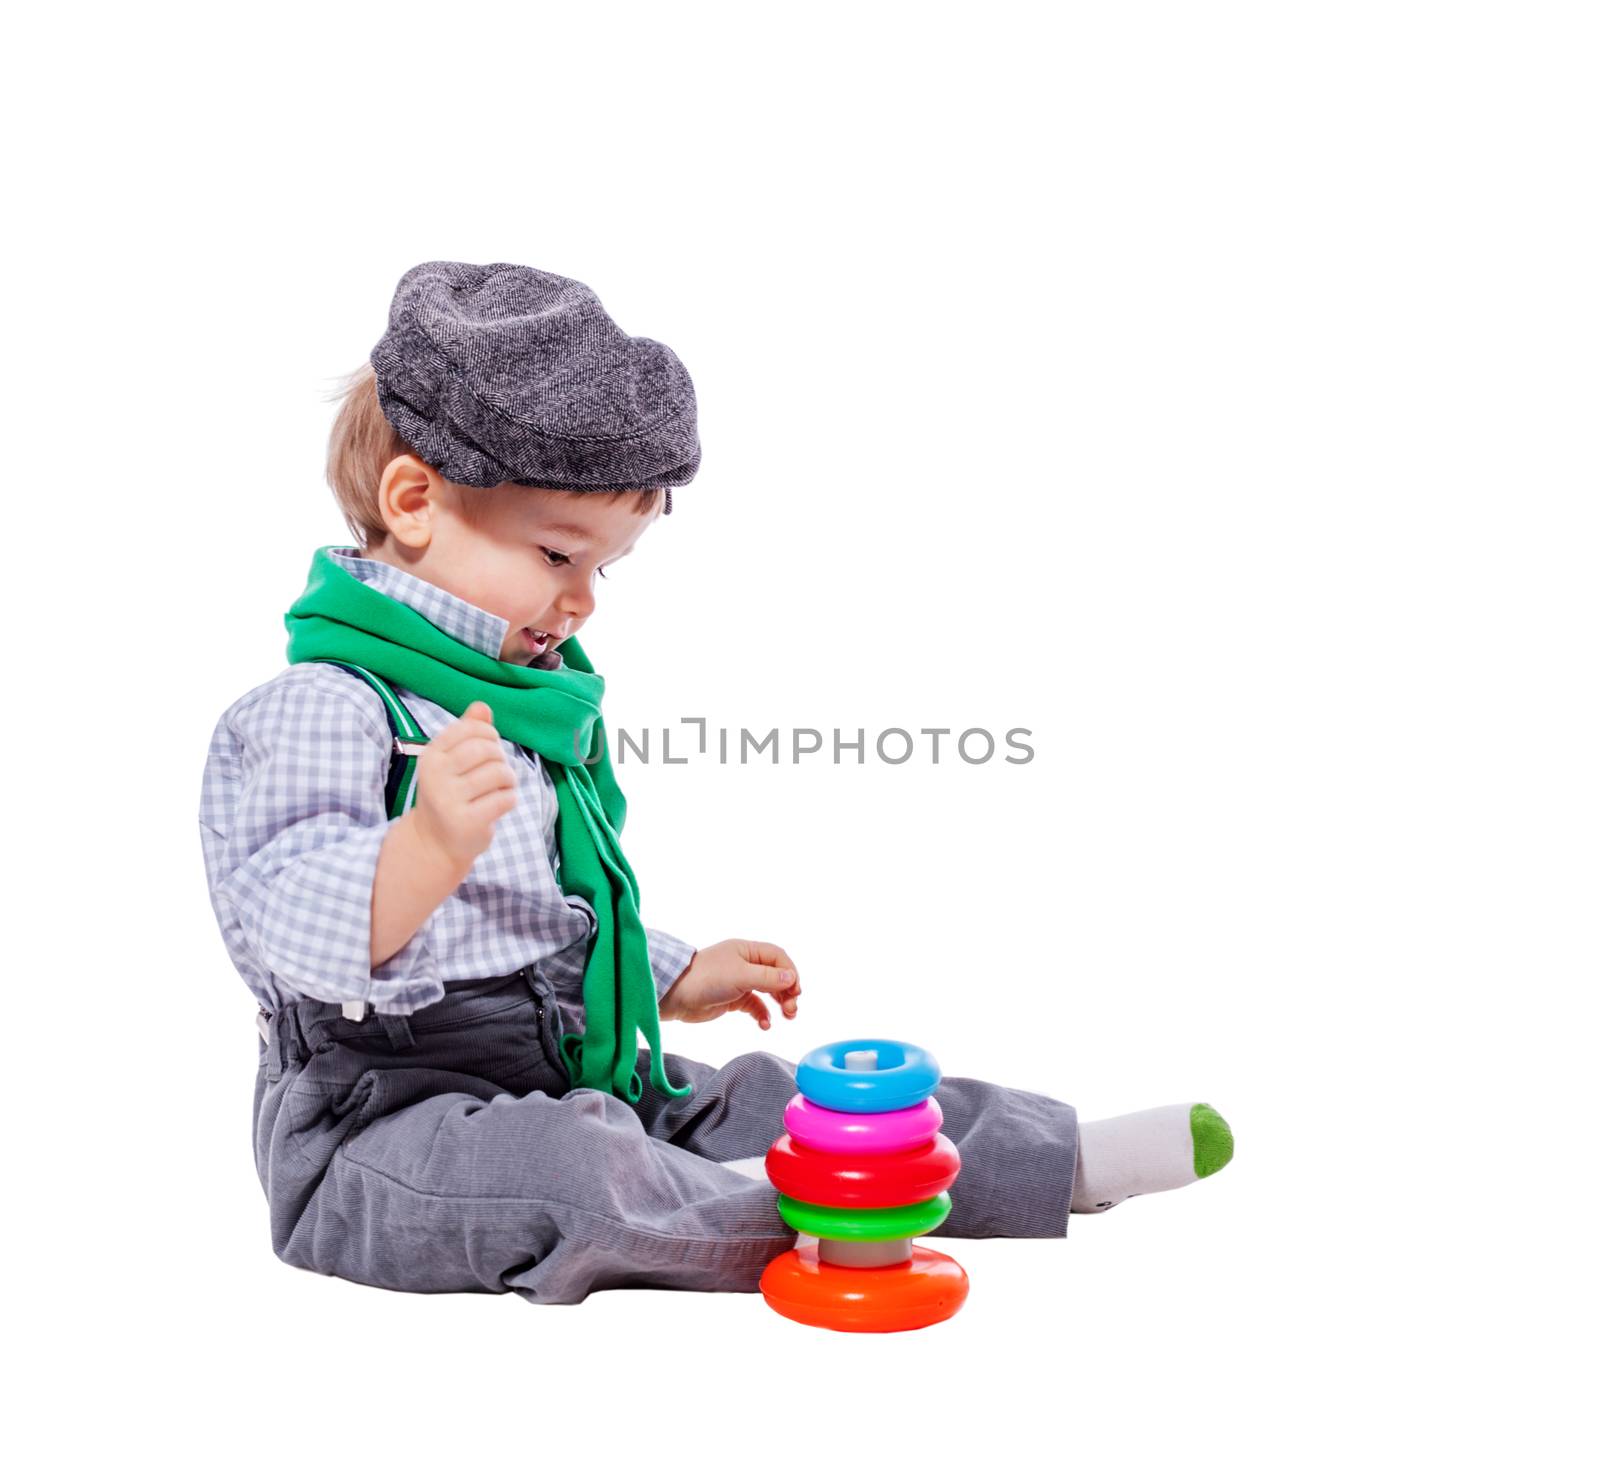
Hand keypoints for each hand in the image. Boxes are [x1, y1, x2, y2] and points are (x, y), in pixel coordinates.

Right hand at [411, 701, 517, 867]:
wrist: (434, 843)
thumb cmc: (449, 795)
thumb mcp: (451, 762)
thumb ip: (468, 733)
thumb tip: (482, 706)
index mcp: (431, 756)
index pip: (471, 729)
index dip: (490, 735)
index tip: (490, 750)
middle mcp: (436, 775)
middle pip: (487, 749)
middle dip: (501, 758)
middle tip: (498, 773)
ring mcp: (449, 800)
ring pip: (499, 773)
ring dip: (509, 780)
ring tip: (501, 788)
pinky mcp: (467, 821)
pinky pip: (505, 798)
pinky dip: (509, 799)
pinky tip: (500, 804)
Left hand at [659, 939, 801, 1029]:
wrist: (675, 995)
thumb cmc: (706, 978)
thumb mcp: (741, 975)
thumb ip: (768, 978)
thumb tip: (792, 978)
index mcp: (746, 950)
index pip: (778, 957)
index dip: (790, 972)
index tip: (795, 991)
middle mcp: (745, 964)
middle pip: (775, 975)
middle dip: (787, 991)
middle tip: (792, 1009)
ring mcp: (739, 982)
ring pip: (767, 991)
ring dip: (779, 1003)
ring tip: (787, 1016)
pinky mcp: (732, 999)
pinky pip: (754, 1006)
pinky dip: (762, 1015)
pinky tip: (765, 1025)